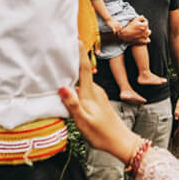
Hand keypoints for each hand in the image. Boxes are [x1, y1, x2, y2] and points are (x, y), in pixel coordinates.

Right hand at [62, 42, 141, 160]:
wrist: (119, 141)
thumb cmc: (101, 133)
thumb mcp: (84, 121)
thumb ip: (73, 104)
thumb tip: (62, 87)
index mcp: (91, 93)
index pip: (84, 68)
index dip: (79, 53)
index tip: (73, 38)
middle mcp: (95, 90)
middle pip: (82, 70)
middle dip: (72, 58)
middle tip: (59, 47)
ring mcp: (97, 95)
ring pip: (82, 79)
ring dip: (73, 71)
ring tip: (59, 63)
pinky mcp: (97, 100)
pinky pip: (84, 86)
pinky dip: (76, 82)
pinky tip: (68, 84)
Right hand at [117, 17, 150, 44]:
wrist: (124, 35)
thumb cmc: (129, 27)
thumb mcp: (134, 20)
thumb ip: (141, 17)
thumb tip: (143, 17)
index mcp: (144, 25)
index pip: (146, 22)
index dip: (142, 21)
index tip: (139, 22)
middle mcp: (145, 31)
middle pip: (147, 27)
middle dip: (144, 27)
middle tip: (139, 27)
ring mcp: (144, 37)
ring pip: (148, 33)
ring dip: (146, 32)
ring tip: (141, 32)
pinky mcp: (143, 41)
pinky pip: (148, 40)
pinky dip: (146, 39)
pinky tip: (142, 38)